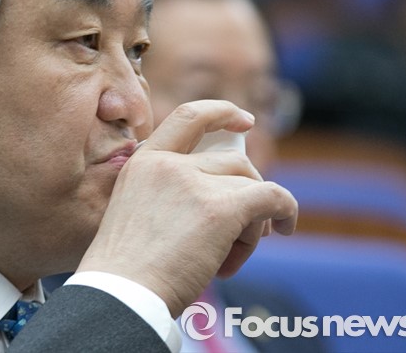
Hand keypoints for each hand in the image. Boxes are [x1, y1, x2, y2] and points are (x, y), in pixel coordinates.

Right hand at [77, 100, 297, 316]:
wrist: (121, 294)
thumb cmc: (127, 268)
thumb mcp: (137, 210)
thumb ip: (169, 192)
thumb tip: (225, 196)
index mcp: (143, 161)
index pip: (188, 116)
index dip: (221, 113)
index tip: (244, 120)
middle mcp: (168, 164)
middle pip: (232, 161)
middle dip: (244, 193)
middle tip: (238, 232)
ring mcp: (194, 182)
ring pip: (250, 186)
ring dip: (251, 221)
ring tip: (228, 257)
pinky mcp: (220, 208)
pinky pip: (272, 197)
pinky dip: (285, 211)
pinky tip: (284, 228)